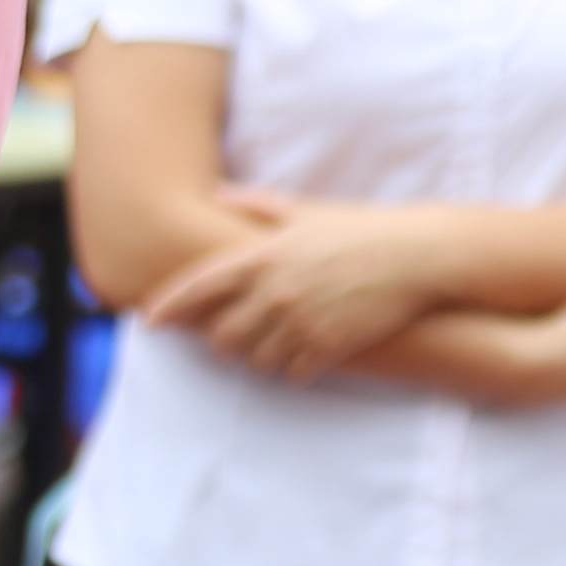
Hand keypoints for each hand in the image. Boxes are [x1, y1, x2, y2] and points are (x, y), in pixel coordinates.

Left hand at [142, 194, 456, 383]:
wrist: (415, 257)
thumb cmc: (359, 229)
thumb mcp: (304, 210)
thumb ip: (256, 205)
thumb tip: (219, 192)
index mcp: (263, 257)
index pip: (198, 287)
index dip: (168, 306)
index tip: (149, 321)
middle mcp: (275, 293)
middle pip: (221, 336)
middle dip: (222, 339)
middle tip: (234, 334)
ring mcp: (301, 323)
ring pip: (255, 360)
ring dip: (258, 356)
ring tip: (272, 343)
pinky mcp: (328, 346)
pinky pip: (292, 373)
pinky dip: (291, 368)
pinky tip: (303, 354)